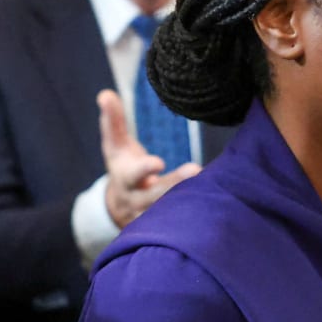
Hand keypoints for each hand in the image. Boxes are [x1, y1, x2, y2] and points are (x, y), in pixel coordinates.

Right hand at [97, 90, 199, 228]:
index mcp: (125, 177)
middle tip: (195, 170)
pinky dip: (195, 217)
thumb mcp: (115, 145)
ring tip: (211, 187)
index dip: (144, 169)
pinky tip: (217, 206)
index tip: (157, 163)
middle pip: (156, 195)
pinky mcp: (165, 227)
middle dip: (174, 184)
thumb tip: (105, 94)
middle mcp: (137, 199)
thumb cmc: (123, 165)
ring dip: (189, 202)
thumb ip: (112, 121)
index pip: (132, 174)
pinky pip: (180, 225)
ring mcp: (151, 216)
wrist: (120, 206)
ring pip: (169, 213)